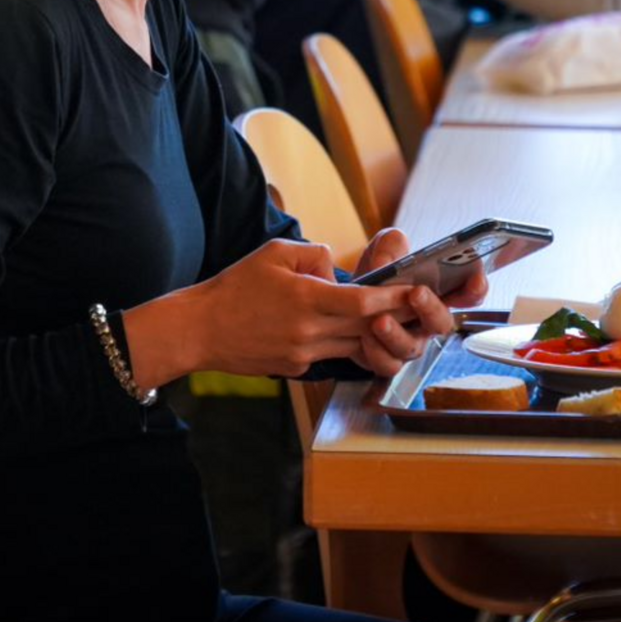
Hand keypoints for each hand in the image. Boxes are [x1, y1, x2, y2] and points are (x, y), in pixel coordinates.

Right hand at [189, 239, 427, 377]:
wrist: (199, 330)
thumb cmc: (235, 287)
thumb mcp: (275, 253)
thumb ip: (314, 255)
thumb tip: (336, 269)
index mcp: (307, 299)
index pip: (363, 302)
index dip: (393, 298)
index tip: (416, 291)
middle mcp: (309, 331)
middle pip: (366, 326)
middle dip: (396, 317)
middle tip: (421, 308)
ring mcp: (304, 354)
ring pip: (353, 345)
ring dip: (373, 334)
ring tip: (393, 321)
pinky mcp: (296, 368)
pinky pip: (331, 355)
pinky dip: (343, 343)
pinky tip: (347, 333)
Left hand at [346, 229, 490, 377]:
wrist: (349, 298)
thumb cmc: (378, 273)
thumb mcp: (385, 249)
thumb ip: (391, 246)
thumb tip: (385, 265)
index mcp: (438, 293)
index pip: (469, 293)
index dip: (476, 288)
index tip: (475, 279)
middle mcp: (428, 322)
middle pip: (443, 323)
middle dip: (432, 308)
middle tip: (417, 292)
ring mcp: (409, 343)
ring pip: (413, 348)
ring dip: (397, 335)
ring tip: (380, 320)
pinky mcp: (386, 359)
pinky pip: (387, 364)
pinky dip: (376, 352)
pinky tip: (364, 337)